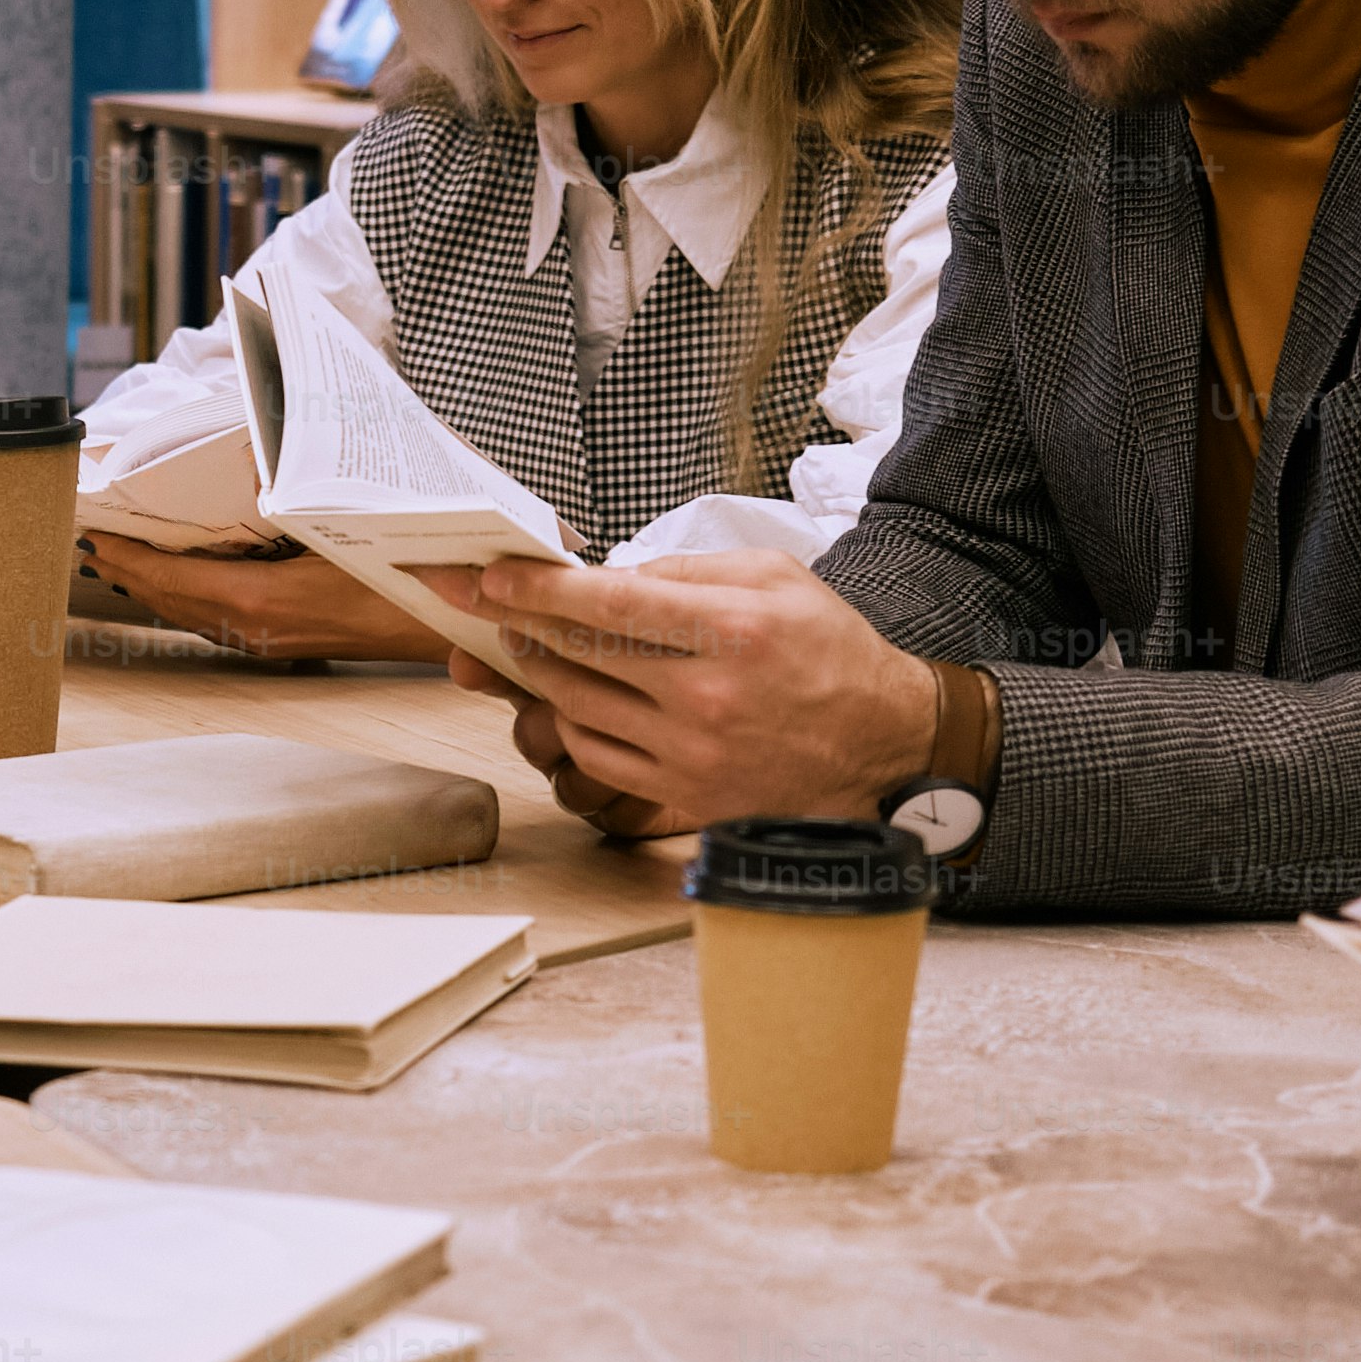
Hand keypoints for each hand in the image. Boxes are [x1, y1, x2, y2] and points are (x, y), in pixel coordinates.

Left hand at [85, 535, 444, 662]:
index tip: (95, 533)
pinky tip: (178, 584)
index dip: (128, 557)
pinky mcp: (281, 644)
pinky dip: (183, 598)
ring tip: (121, 561)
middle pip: (171, 600)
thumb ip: (290, 500)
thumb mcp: (341, 525)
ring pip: (190, 614)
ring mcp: (266, 642)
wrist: (439, 628)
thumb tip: (251, 467)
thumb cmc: (397, 576)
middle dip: (128, 571)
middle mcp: (253, 629)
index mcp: (259, 600)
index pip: (171, 578)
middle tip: (94, 542)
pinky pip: (215, 621)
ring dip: (152, 587)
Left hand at [426, 553, 936, 825]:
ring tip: (522, 642)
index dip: (537, 587)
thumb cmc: (829, 652)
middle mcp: (708, 695)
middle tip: (478, 600)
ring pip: (577, 708)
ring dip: (536, 671)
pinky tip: (567, 697)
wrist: (882, 748)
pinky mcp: (685, 792)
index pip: (608, 603)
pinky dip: (569, 723)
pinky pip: (596, 756)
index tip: (491, 574)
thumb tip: (613, 574)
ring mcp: (692, 751)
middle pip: (579, 654)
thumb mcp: (777, 578)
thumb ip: (690, 569)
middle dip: (515, 621)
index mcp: (732, 629)